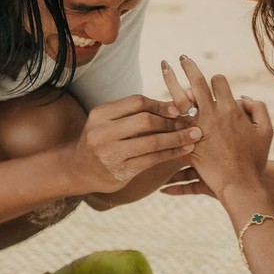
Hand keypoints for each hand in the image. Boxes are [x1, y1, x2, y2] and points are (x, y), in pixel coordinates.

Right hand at [70, 93, 201, 192]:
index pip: (136, 102)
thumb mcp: (109, 122)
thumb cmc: (102, 141)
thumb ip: (134, 113)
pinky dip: (171, 154)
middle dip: (170, 121)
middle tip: (190, 122)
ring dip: (176, 139)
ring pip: (151, 142)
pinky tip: (184, 150)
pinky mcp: (119, 171)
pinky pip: (151, 160)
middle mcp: (102, 132)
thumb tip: (174, 104)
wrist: (78, 170)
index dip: (160, 104)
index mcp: (100, 114)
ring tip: (195, 136)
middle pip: (144, 121)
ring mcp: (109, 153)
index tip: (178, 108)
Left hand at [161, 57, 272, 198]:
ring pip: (179, 101)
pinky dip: (165, 117)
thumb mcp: (266, 130)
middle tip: (181, 58)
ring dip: (171, 83)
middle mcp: (211, 115)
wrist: (240, 184)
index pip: (219, 81)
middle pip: (197, 83)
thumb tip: (242, 97)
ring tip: (164, 69)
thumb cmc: (255, 158)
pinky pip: (173, 129)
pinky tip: (154, 106)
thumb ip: (257, 108)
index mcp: (230, 109)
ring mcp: (196, 130)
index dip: (216, 79)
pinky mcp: (186, 144)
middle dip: (189, 67)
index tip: (211, 79)